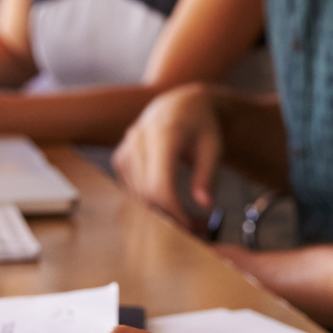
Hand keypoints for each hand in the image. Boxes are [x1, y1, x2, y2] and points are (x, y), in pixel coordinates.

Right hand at [111, 86, 223, 230]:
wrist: (180, 104)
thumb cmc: (199, 124)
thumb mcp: (212, 147)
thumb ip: (207, 176)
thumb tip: (205, 205)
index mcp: (163, 134)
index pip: (158, 185)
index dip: (174, 211)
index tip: (193, 225)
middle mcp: (138, 140)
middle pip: (145, 195)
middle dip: (169, 218)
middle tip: (195, 228)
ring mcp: (125, 150)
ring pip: (137, 198)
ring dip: (160, 214)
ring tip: (189, 218)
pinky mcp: (120, 160)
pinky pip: (132, 192)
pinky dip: (150, 205)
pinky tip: (171, 208)